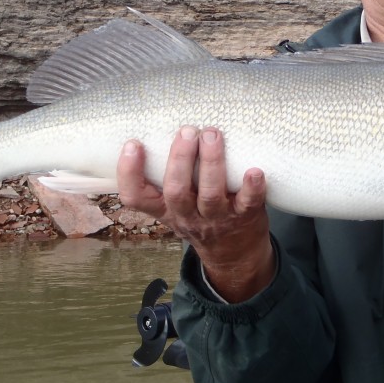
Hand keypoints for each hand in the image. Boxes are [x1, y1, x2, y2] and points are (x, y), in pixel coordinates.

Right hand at [116, 126, 273, 301]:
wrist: (235, 255)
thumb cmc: (202, 218)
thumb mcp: (176, 207)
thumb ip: (168, 178)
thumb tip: (161, 127)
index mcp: (165, 209)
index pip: (136, 197)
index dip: (129, 172)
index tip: (133, 144)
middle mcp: (188, 215)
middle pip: (176, 191)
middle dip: (180, 159)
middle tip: (187, 131)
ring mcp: (217, 218)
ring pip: (210, 194)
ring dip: (211, 163)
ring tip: (212, 134)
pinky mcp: (246, 216)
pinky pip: (248, 203)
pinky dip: (252, 187)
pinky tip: (254, 171)